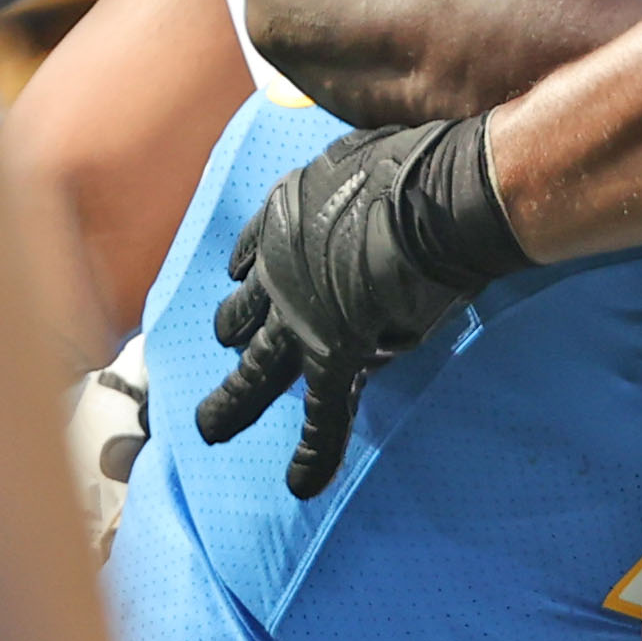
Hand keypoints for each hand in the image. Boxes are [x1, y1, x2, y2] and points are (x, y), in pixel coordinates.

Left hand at [196, 119, 525, 495]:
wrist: (432, 203)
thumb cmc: (413, 167)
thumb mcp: (361, 156)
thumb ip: (352, 176)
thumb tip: (363, 184)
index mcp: (284, 218)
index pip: (257, 254)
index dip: (250, 271)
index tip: (240, 279)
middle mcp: (278, 270)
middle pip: (243, 312)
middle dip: (231, 331)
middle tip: (221, 344)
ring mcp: (300, 317)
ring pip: (255, 369)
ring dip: (232, 400)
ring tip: (209, 427)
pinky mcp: (333, 354)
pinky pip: (321, 413)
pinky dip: (313, 451)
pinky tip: (301, 485)